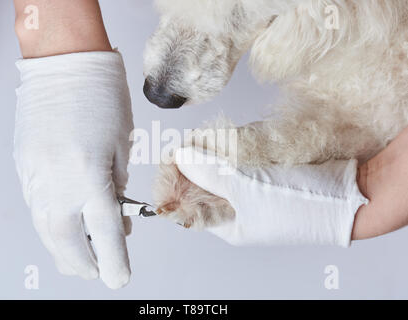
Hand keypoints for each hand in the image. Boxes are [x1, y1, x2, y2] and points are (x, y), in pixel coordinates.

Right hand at [14, 51, 132, 288]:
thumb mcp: (122, 146)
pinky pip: (37, 207)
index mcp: (89, 176)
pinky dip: (52, 224)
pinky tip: (65, 224)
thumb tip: (118, 219)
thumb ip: (118, 188)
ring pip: (46, 229)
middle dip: (84, 263)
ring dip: (64, 249)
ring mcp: (35, 176)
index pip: (105, 234)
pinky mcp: (24, 167)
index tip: (119, 279)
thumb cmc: (103, 98)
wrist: (65, 64)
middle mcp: (57, 183)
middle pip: (67, 242)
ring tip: (82, 256)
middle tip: (97, 271)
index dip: (114, 262)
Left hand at [175, 147, 367, 246]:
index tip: (170, 156)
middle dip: (193, 163)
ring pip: (217, 170)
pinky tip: (225, 140)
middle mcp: (234, 209)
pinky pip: (237, 160)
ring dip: (210, 153)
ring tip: (207, 140)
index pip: (186, 205)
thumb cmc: (297, 202)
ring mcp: (250, 190)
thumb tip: (179, 157)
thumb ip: (208, 172)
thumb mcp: (245, 189)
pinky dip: (229, 149)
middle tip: (190, 143)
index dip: (174, 182)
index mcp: (226, 223)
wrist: (347, 193)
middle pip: (200, 185)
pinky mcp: (262, 173)